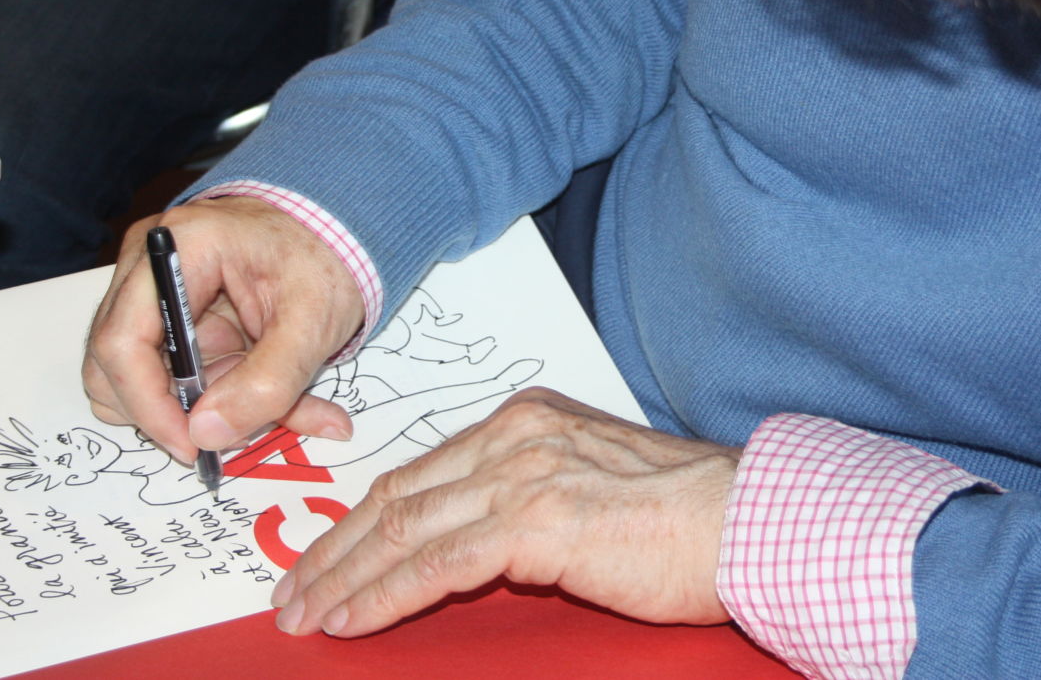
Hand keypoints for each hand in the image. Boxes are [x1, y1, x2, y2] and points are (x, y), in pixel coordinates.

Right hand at [84, 195, 365, 461]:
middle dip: (166, 410)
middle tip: (225, 431)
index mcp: (181, 245)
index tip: (191, 444)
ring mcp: (151, 286)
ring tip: (254, 397)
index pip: (124, 339)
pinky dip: (205, 397)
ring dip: (190, 406)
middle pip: (113, 362)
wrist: (337, 231)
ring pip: (135, 375)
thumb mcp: (313, 323)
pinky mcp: (167, 312)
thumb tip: (206, 433)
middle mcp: (148, 262)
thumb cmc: (327, 258)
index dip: (148, 404)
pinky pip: (166, 372)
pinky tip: (252, 388)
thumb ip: (268, 382)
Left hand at [270, 388, 740, 637]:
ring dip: (344, 576)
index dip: (363, 518)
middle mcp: (516, 436)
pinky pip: (437, 564)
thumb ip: (532, 497)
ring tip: (305, 615)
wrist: (748, 521)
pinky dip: (384, 594)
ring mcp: (523, 474)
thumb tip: (478, 544)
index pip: (422, 472)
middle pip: (398, 495)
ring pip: (404, 527)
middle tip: (293, 592)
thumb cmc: (688, 517)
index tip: (326, 555)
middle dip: (335, 549)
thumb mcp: (593, 485)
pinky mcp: (536, 521)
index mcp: (527, 421)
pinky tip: (352, 619)